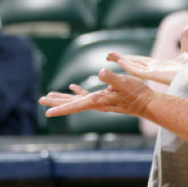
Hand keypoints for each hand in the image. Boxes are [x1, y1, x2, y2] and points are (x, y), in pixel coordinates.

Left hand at [39, 68, 154, 117]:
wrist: (147, 103)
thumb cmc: (136, 93)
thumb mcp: (124, 83)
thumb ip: (112, 78)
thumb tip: (100, 72)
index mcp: (97, 101)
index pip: (75, 106)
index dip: (60, 109)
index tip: (47, 114)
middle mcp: (95, 103)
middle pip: (71, 104)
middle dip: (56, 103)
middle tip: (41, 100)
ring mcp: (99, 101)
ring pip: (76, 100)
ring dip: (63, 98)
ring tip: (49, 96)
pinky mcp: (104, 97)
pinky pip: (86, 95)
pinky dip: (77, 91)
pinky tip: (72, 87)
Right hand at [106, 26, 187, 84]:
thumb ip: (185, 39)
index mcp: (159, 65)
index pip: (141, 61)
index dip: (130, 58)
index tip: (120, 55)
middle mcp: (153, 69)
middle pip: (133, 63)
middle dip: (120, 59)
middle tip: (108, 55)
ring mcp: (153, 73)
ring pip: (132, 66)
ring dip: (120, 60)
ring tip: (108, 55)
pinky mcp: (154, 76)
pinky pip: (138, 71)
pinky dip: (128, 66)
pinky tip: (120, 60)